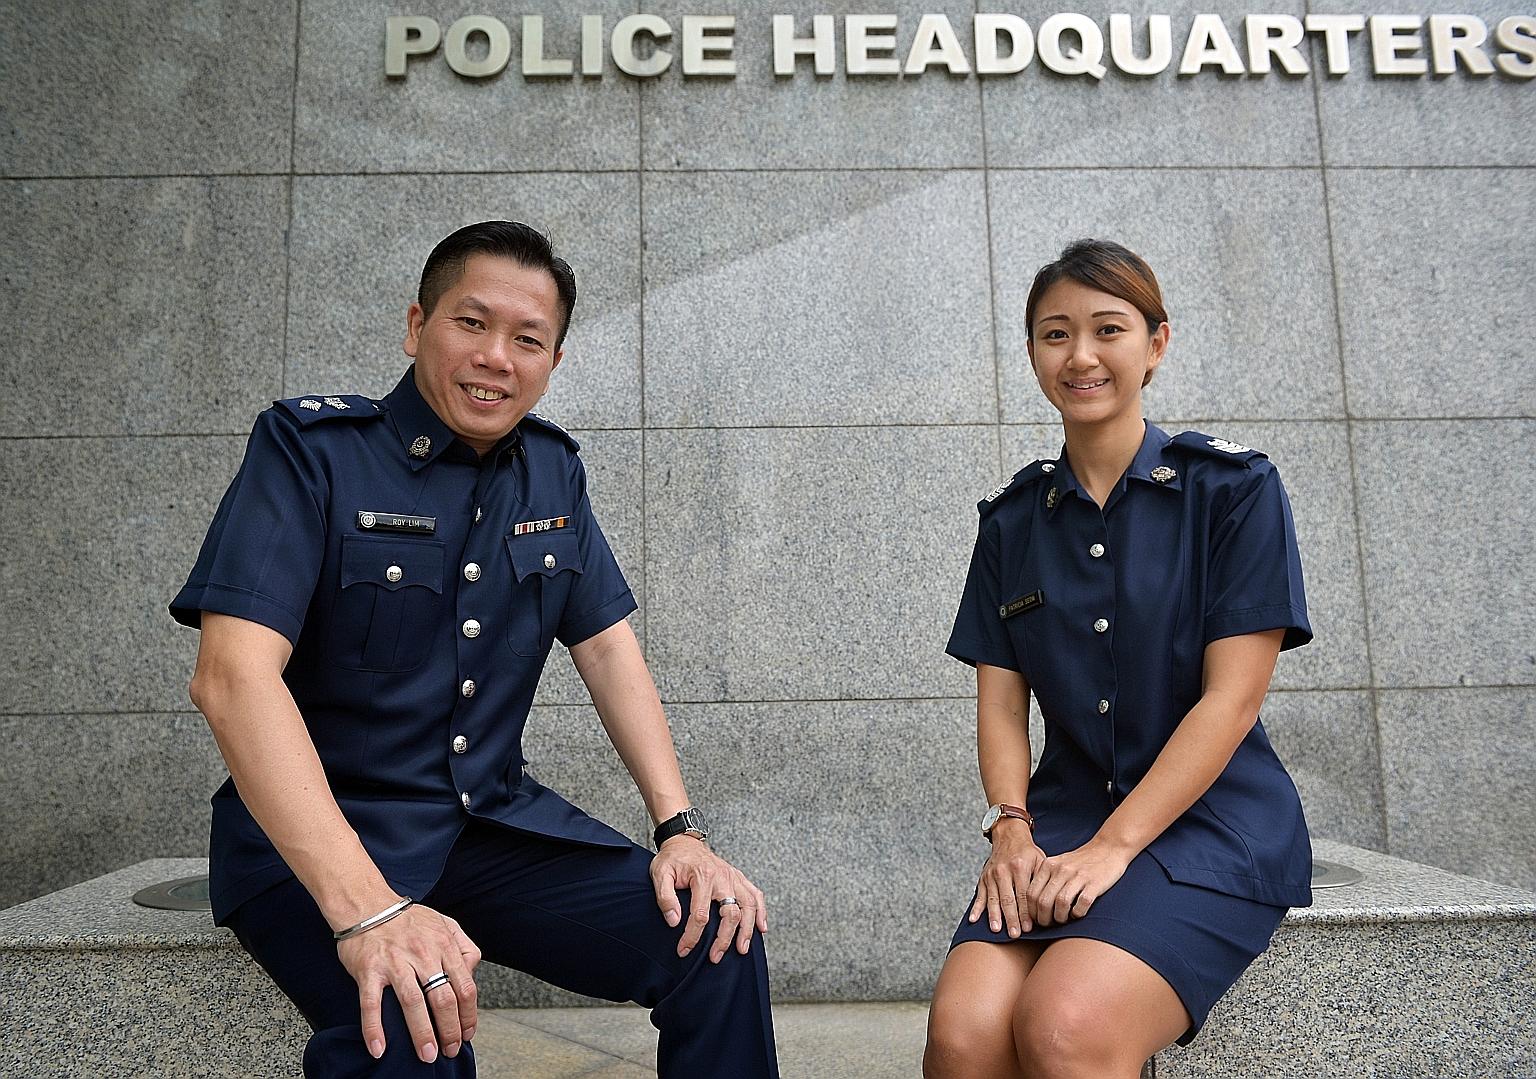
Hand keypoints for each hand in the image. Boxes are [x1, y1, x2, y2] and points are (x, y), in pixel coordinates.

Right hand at [335, 902, 482, 1062]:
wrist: (367, 904)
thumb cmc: (408, 920)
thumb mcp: (445, 924)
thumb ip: (464, 947)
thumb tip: (472, 973)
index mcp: (444, 945)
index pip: (464, 986)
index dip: (469, 1015)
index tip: (468, 1033)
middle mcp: (422, 954)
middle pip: (443, 998)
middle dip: (450, 1029)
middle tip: (450, 1050)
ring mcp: (395, 962)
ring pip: (412, 1003)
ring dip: (421, 1033)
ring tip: (426, 1054)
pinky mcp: (369, 970)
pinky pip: (371, 1003)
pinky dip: (374, 1028)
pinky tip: (379, 1048)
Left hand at [650, 836, 768, 962]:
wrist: (684, 841)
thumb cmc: (672, 859)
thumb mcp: (660, 874)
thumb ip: (665, 898)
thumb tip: (674, 922)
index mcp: (702, 876)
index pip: (700, 914)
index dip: (692, 936)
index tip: (684, 950)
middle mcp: (723, 877)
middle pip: (731, 913)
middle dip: (724, 939)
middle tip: (715, 957)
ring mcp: (733, 877)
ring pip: (749, 906)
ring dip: (747, 929)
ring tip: (742, 949)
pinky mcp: (738, 878)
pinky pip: (756, 895)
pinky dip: (761, 911)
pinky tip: (761, 927)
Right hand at [967, 819, 1046, 936]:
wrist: (1009, 835)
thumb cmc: (1028, 852)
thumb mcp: (1040, 861)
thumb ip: (1042, 880)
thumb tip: (1047, 904)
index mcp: (1020, 867)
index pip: (1024, 894)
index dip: (1026, 912)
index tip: (1029, 927)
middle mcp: (1004, 871)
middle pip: (1008, 899)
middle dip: (1011, 918)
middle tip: (1015, 934)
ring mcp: (991, 874)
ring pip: (993, 899)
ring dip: (995, 916)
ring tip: (997, 930)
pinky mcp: (983, 878)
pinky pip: (979, 895)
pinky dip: (977, 908)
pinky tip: (974, 920)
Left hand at [1024, 839, 1131, 927]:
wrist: (1108, 848)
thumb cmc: (1080, 862)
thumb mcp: (1057, 864)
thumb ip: (1045, 880)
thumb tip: (1033, 907)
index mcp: (1048, 865)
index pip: (1031, 893)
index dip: (1031, 911)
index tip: (1036, 919)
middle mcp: (1061, 869)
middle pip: (1043, 901)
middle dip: (1044, 919)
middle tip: (1049, 924)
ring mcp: (1078, 876)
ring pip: (1061, 903)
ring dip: (1060, 918)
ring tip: (1064, 920)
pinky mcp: (1095, 883)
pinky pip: (1082, 904)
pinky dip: (1078, 913)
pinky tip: (1078, 912)